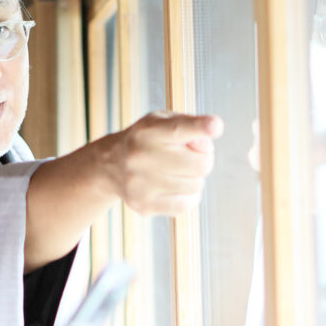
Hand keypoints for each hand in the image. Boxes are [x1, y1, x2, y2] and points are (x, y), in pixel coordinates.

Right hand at [94, 111, 223, 214]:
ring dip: (195, 178)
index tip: (215, 126)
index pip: (177, 129)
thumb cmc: (147, 139)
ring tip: (179, 170)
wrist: (111, 164)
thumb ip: (189, 125)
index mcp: (148, 130)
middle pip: (200, 164)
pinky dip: (189, 196)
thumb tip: (207, 144)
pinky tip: (177, 186)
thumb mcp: (162, 121)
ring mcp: (140, 184)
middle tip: (192, 154)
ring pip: (196, 185)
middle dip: (204, 158)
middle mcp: (141, 156)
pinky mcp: (143, 205)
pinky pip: (186, 204)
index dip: (199, 128)